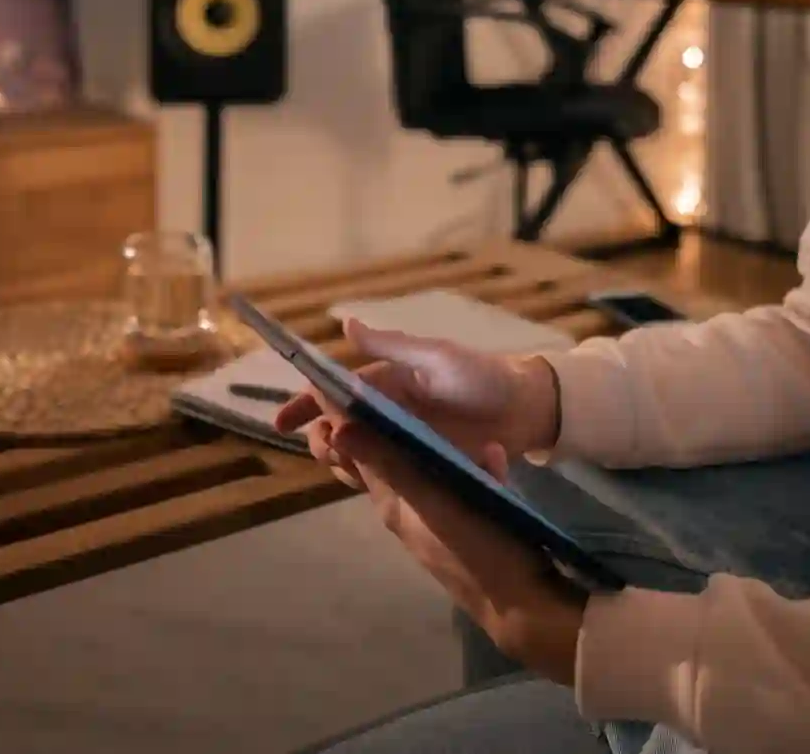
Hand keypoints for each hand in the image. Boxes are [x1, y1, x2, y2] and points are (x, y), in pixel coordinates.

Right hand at [272, 318, 559, 483]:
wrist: (526, 410)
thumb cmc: (481, 376)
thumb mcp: (436, 358)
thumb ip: (391, 347)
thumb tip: (345, 324)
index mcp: (385, 385)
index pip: (334, 393)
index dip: (306, 405)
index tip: (283, 423)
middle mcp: (387, 415)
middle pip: (337, 429)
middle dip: (320, 439)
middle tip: (326, 450)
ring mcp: (402, 444)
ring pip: (355, 456)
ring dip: (340, 462)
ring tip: (346, 466)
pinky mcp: (420, 469)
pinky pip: (383, 477)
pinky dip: (367, 480)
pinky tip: (367, 484)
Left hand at [322, 414, 587, 685]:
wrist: (522, 602)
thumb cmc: (473, 548)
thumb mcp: (429, 500)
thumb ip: (388, 463)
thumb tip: (337, 429)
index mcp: (391, 503)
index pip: (361, 452)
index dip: (354, 418)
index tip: (361, 381)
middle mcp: (408, 510)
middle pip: (396, 456)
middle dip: (407, 428)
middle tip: (423, 399)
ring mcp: (438, 518)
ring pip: (432, 466)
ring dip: (447, 446)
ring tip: (476, 437)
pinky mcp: (467, 523)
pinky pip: (463, 484)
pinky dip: (477, 469)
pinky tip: (496, 459)